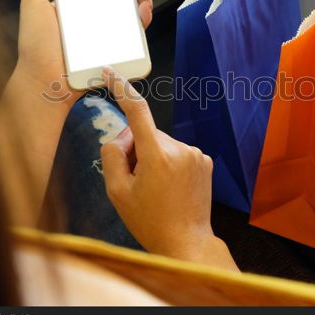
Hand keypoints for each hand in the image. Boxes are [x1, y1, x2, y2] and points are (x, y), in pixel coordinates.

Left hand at [16, 0, 157, 102]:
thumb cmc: (35, 45)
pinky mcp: (115, 49)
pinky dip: (144, 16)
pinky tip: (145, 5)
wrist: (44, 80)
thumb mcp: (32, 4)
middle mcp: (95, 14)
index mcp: (79, 1)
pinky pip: (135, 31)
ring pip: (133, 6)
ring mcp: (107, 31)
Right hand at [100, 67, 238, 271]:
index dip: (121, 88)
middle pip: (145, 133)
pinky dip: (169, 162)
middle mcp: (180, 148)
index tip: (110, 72)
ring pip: (161, 143)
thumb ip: (112, 154)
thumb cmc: (149, 221)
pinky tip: (170, 186)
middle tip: (134, 180)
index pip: (136, 110)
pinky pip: (177, 152)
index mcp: (156, 155)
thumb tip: (122, 135)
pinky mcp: (205, 160)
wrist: (186, 242)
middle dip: (135, 149)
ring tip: (155, 188)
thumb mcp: (116, 191)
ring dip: (153, 157)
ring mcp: (196, 154)